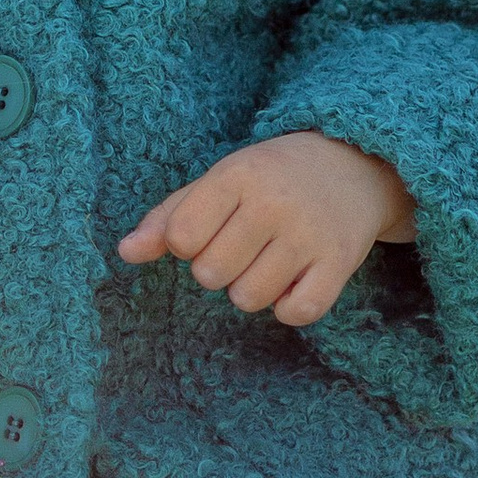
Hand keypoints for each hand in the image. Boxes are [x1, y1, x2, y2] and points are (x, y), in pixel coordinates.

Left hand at [117, 132, 415, 328]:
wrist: (353, 164)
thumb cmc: (270, 177)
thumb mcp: (219, 181)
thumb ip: (168, 217)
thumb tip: (125, 252)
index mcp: (237, 175)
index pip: (182, 236)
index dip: (188, 244)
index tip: (209, 230)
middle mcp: (273, 202)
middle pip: (211, 274)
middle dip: (218, 268)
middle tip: (243, 244)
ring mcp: (309, 234)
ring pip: (249, 299)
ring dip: (252, 289)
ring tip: (268, 260)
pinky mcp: (340, 263)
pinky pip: (297, 313)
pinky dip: (289, 308)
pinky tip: (294, 280)